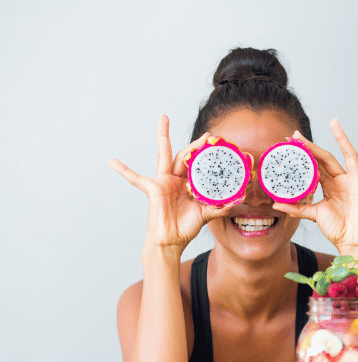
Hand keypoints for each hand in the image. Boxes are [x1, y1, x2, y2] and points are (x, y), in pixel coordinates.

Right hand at [109, 115, 235, 251]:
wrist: (171, 241)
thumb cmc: (186, 227)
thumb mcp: (207, 214)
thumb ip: (222, 205)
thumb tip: (241, 198)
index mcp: (189, 184)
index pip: (200, 166)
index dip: (208, 156)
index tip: (220, 146)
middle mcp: (177, 180)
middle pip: (186, 155)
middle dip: (196, 144)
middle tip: (208, 133)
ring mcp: (164, 182)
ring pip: (165, 155)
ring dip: (163, 136)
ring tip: (163, 118)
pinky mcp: (152, 188)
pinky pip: (135, 178)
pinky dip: (123, 170)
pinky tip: (112, 161)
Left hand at [273, 119, 357, 253]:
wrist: (351, 242)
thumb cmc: (337, 229)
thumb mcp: (314, 215)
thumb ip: (297, 209)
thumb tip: (276, 205)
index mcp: (329, 185)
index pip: (314, 165)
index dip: (302, 155)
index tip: (288, 143)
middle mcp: (341, 180)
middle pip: (325, 157)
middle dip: (311, 146)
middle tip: (295, 134)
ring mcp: (354, 182)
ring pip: (347, 156)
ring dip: (341, 139)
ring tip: (334, 122)